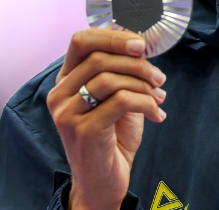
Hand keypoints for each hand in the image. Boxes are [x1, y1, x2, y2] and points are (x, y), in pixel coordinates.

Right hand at [47, 28, 167, 209]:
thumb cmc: (112, 138)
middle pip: (100, 57)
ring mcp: (68, 113)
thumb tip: (136, 38)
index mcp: (65, 81)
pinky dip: (146, 103)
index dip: (113, 36)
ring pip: (110, 78)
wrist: (104, 181)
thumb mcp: (116, 97)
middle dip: (137, 63)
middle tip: (158, 77)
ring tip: (159, 97)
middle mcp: (59, 95)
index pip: (80, 41)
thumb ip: (121, 70)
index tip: (141, 44)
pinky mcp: (83, 131)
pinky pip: (121, 102)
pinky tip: (156, 114)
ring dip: (144, 84)